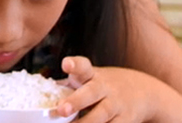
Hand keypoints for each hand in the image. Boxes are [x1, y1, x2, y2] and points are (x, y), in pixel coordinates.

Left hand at [54, 57, 168, 122]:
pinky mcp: (125, 121)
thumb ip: (67, 86)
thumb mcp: (88, 79)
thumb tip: (38, 94)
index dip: (75, 65)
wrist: (143, 91)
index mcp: (91, 75)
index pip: (83, 66)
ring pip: (101, 117)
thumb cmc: (103, 86)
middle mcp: (105, 88)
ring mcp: (116, 105)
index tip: (66, 64)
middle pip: (91, 93)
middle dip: (76, 102)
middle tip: (61, 110)